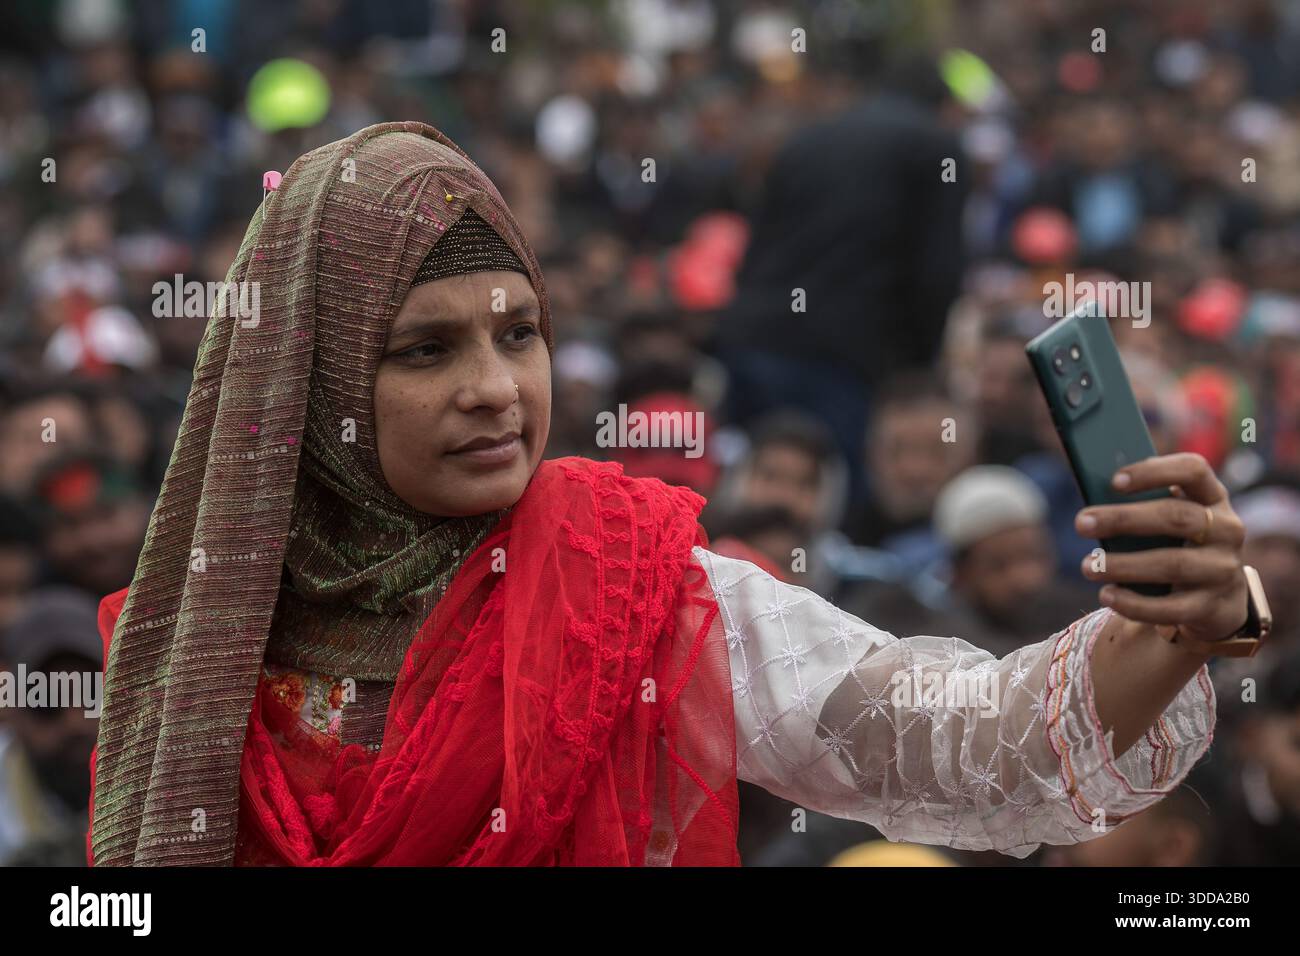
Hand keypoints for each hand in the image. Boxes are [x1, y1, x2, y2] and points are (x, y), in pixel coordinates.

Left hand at [1075, 452, 1248, 646]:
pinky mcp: (1213, 607)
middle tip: (1081, 523)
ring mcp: (1224, 570)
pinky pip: (1173, 608)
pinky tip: (1108, 595)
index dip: (1154, 472)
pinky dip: (1136, 604)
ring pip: (1173, 564)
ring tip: (1088, 567)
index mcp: (1212, 497)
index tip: (1114, 481)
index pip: (1193, 470)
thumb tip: (1094, 500)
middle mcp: (1226, 530)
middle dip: (1123, 519)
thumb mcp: (1170, 520)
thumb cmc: (1177, 546)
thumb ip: (1143, 506)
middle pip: (1177, 517)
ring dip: (1124, 565)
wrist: (1218, 599)